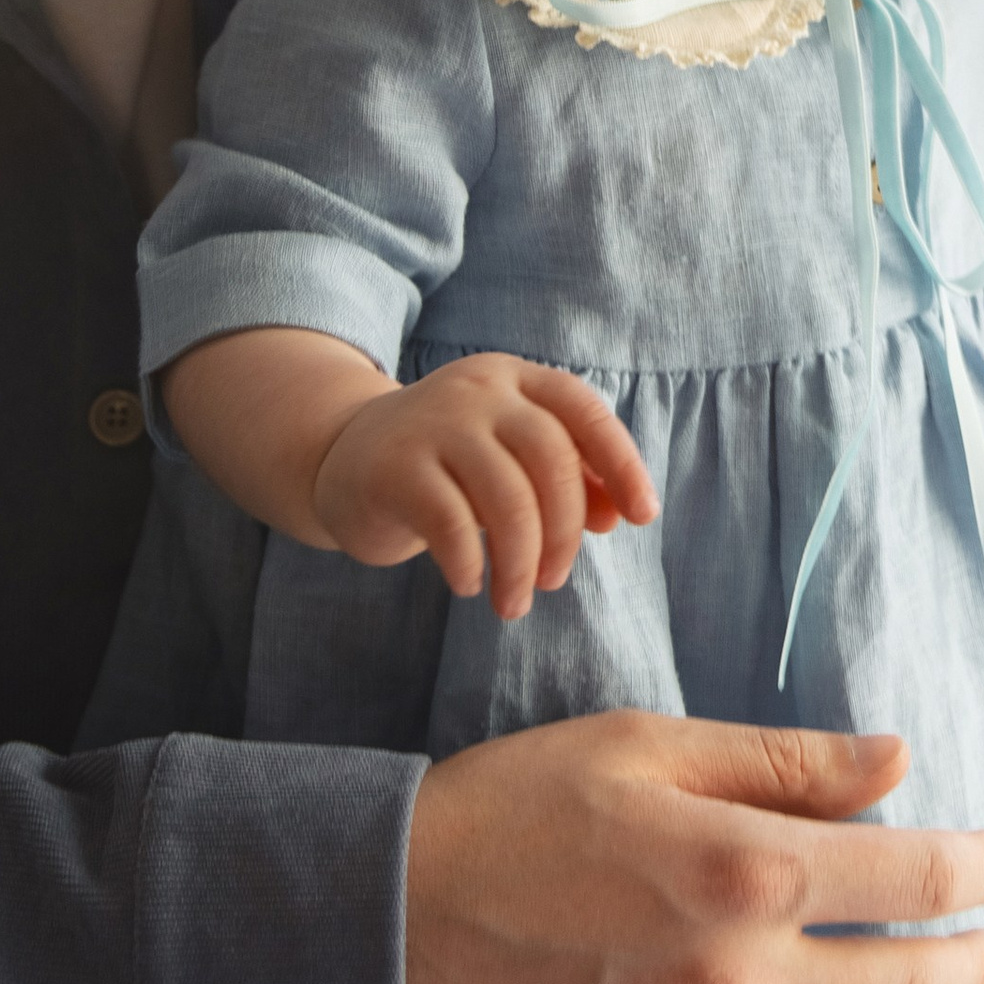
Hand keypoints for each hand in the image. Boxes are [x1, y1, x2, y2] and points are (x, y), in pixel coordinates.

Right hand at [312, 353, 656, 616]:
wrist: (341, 458)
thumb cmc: (446, 467)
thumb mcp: (508, 463)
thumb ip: (565, 480)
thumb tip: (619, 513)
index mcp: (515, 380)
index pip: (583, 411)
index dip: (621, 463)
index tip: (643, 517)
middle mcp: (477, 392)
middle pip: (550, 458)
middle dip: (564, 530)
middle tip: (552, 581)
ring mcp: (432, 424)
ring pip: (505, 496)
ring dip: (520, 562)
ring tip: (514, 603)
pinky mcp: (394, 467)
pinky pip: (451, 523)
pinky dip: (470, 563)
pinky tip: (469, 583)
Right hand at [401, 711, 983, 983]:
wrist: (373, 925)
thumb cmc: (507, 811)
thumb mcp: (643, 748)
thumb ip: (782, 763)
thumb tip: (898, 762)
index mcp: (740, 871)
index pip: (908, 875)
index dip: (977, 867)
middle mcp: (732, 980)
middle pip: (901, 983)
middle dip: (966, 960)